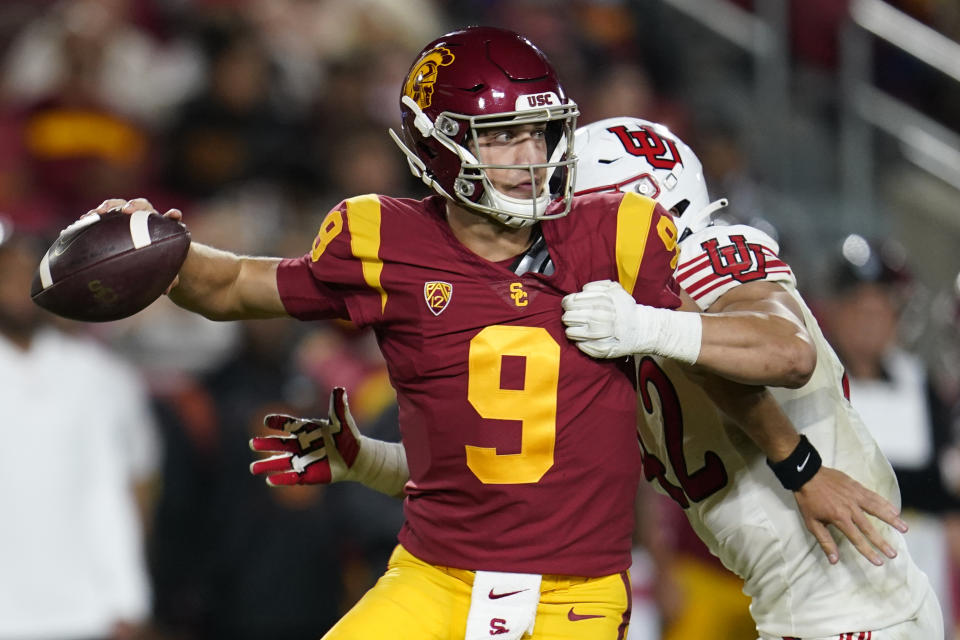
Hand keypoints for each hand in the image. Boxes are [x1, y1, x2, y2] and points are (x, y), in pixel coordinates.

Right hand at [87, 198, 184, 292]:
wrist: (143, 253)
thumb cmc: (156, 261)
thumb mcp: (164, 269)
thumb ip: (169, 277)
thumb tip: (169, 289)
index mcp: (162, 226)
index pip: (170, 218)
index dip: (173, 216)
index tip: (175, 215)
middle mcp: (145, 216)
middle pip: (142, 206)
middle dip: (135, 206)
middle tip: (128, 210)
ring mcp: (127, 215)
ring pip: (119, 205)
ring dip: (109, 206)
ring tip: (97, 213)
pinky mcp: (112, 219)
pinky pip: (102, 215)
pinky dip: (93, 216)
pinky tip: (82, 221)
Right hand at [249, 387, 361, 485]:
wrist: (353, 457)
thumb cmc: (347, 436)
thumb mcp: (342, 421)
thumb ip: (339, 407)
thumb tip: (339, 389)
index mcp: (304, 429)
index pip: (288, 424)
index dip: (278, 422)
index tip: (267, 421)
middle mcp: (298, 444)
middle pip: (279, 444)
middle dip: (266, 444)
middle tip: (253, 443)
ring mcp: (301, 460)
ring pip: (280, 463)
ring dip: (267, 465)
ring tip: (253, 468)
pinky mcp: (306, 475)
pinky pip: (291, 477)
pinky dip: (282, 479)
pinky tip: (270, 480)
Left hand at [562, 280, 641, 357]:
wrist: (641, 328)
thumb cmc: (625, 308)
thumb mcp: (614, 289)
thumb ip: (596, 286)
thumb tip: (581, 291)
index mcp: (598, 302)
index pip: (569, 302)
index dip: (567, 303)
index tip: (571, 306)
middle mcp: (597, 317)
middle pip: (567, 317)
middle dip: (569, 316)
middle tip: (577, 317)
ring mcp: (598, 335)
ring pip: (570, 332)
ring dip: (572, 330)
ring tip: (581, 328)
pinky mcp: (599, 348)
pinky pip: (579, 345)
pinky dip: (580, 341)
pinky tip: (586, 337)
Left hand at [793, 466, 907, 565]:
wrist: (807, 474)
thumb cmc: (808, 500)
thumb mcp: (811, 523)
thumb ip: (825, 541)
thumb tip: (834, 560)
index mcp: (839, 518)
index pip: (857, 539)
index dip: (868, 551)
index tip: (879, 562)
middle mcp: (850, 508)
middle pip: (869, 528)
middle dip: (882, 542)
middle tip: (894, 554)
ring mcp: (855, 496)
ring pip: (877, 510)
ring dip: (892, 520)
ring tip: (905, 529)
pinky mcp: (857, 487)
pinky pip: (874, 496)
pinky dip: (885, 503)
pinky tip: (895, 510)